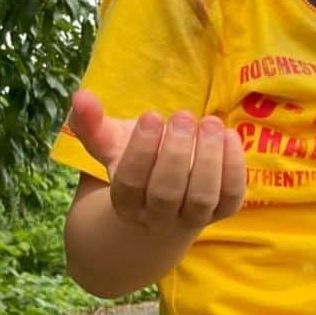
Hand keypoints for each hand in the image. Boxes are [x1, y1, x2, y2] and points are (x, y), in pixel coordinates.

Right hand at [69, 89, 245, 233]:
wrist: (166, 203)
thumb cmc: (137, 164)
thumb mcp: (110, 146)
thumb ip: (91, 123)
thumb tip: (81, 95)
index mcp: (126, 203)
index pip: (131, 183)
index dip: (141, 150)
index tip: (151, 115)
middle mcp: (158, 217)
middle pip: (166, 193)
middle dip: (176, 153)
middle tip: (183, 116)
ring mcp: (192, 218)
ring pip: (201, 198)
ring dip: (209, 159)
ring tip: (210, 122)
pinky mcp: (222, 213)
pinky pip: (232, 197)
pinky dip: (234, 167)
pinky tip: (229, 136)